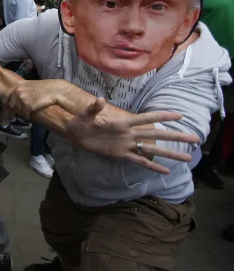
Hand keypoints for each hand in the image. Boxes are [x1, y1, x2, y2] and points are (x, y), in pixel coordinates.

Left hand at [4, 79, 73, 120]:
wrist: (55, 91)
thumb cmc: (45, 88)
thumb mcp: (30, 86)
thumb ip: (22, 91)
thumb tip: (16, 99)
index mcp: (18, 85)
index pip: (6, 95)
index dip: (7, 102)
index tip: (9, 106)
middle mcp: (18, 91)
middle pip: (12, 105)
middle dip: (16, 110)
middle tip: (22, 112)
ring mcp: (22, 98)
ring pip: (18, 111)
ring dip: (22, 114)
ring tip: (28, 114)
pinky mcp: (28, 105)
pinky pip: (24, 115)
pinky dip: (27, 117)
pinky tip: (31, 117)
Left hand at [65, 98, 193, 173]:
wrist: (75, 133)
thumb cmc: (81, 121)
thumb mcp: (86, 115)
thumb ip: (94, 108)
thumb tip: (99, 99)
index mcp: (123, 123)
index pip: (146, 118)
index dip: (162, 117)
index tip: (179, 116)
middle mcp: (128, 133)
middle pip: (156, 135)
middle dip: (175, 137)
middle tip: (195, 139)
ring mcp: (126, 144)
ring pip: (151, 149)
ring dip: (168, 153)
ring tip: (187, 158)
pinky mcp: (121, 154)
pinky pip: (139, 160)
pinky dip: (151, 165)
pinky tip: (165, 171)